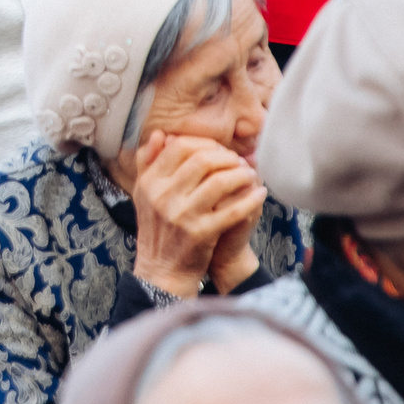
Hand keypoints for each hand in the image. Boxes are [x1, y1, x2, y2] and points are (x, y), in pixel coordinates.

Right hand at [127, 132, 266, 297]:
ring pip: (220, 181)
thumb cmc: (157, 228)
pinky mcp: (201, 233)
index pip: (180, 147)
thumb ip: (148, 162)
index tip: (218, 150)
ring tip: (250, 175)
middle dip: (226, 157)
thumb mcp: (144, 193)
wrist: (162, 269)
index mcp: (150, 182)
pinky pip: (233, 210)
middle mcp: (163, 195)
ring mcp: (182, 214)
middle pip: (202, 160)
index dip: (204, 144)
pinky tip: (260, 194)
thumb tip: (161, 134)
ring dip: (241, 174)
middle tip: (237, 161)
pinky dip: (250, 199)